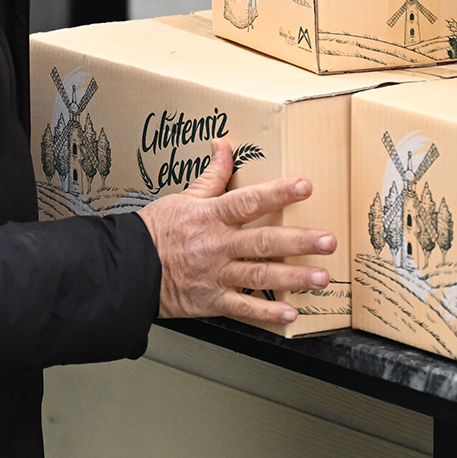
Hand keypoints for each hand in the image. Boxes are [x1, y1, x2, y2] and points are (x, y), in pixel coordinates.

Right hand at [138, 140, 335, 326]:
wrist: (128, 268)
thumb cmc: (156, 231)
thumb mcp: (184, 197)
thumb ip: (212, 175)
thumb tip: (224, 144)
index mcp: (210, 216)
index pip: (248, 201)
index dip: (277, 193)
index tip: (304, 186)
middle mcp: (216, 245)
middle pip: (263, 242)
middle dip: (299, 242)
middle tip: (328, 240)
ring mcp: (215, 275)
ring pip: (260, 276)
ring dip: (293, 278)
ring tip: (321, 278)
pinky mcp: (212, 300)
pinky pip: (243, 308)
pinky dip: (267, 313)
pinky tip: (290, 312)